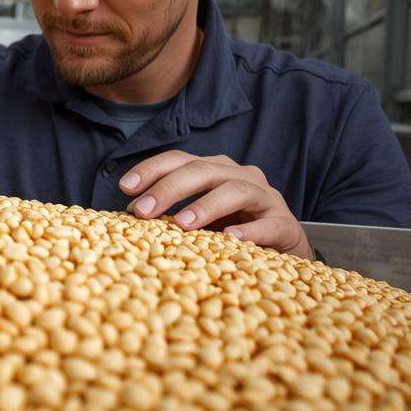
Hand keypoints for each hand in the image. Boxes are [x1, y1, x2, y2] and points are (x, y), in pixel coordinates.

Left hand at [119, 151, 312, 258]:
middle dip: (169, 188)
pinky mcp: (286, 225)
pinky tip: (231, 239)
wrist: (284, 251)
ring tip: (182, 224)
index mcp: (217, 170)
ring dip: (206, 206)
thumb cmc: (234, 230)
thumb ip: (172, 210)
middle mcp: (242, 176)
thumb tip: (132, 212)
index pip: (181, 160)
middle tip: (143, 211)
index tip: (125, 187)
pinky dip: (249, 231)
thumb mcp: (201, 218)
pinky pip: (268, 224)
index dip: (152, 169)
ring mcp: (267, 198)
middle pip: (203, 170)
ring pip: (236, 191)